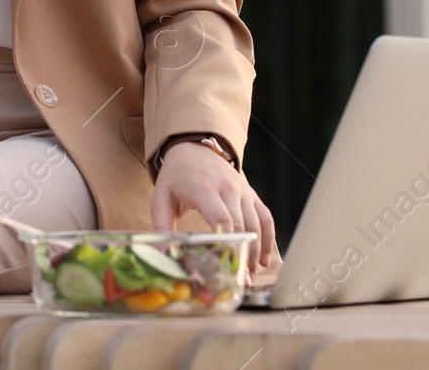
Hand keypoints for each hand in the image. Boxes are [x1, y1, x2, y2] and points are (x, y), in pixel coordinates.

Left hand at [150, 143, 277, 271]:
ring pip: (257, 224)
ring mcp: (243, 191)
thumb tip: (163, 254)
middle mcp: (228, 189)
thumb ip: (161, 225)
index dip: (227, 242)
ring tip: (250, 277)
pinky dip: (267, 239)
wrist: (194, 147)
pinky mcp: (251, 194)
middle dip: (242, 255)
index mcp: (204, 189)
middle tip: (239, 281)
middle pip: (242, 226)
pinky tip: (263, 260)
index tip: (226, 265)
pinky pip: (265, 217)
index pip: (221, 218)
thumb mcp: (161, 197)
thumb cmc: (176, 176)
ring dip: (256, 252)